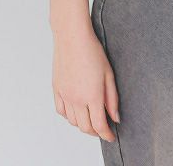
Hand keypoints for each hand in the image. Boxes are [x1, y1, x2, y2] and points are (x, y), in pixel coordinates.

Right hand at [52, 26, 119, 140]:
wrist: (72, 37)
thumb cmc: (92, 51)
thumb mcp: (109, 74)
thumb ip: (112, 98)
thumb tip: (115, 117)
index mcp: (92, 96)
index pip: (99, 125)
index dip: (107, 134)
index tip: (111, 136)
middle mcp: (76, 99)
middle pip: (85, 127)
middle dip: (96, 132)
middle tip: (103, 128)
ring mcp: (65, 95)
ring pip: (73, 122)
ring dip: (83, 125)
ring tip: (91, 119)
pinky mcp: (56, 89)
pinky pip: (61, 111)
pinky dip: (69, 116)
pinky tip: (76, 111)